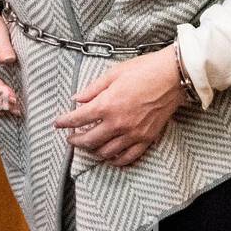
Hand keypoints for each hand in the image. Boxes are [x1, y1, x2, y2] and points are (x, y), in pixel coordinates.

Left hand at [54, 47, 186, 167]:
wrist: (173, 76)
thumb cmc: (144, 70)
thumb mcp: (113, 73)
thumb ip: (93, 89)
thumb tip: (77, 98)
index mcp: (107, 105)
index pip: (78, 119)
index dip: (64, 122)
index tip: (58, 124)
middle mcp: (118, 123)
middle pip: (89, 141)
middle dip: (75, 141)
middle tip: (71, 138)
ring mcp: (133, 134)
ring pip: (106, 152)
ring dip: (93, 150)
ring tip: (89, 145)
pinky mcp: (146, 138)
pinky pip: (128, 157)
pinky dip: (116, 160)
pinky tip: (110, 157)